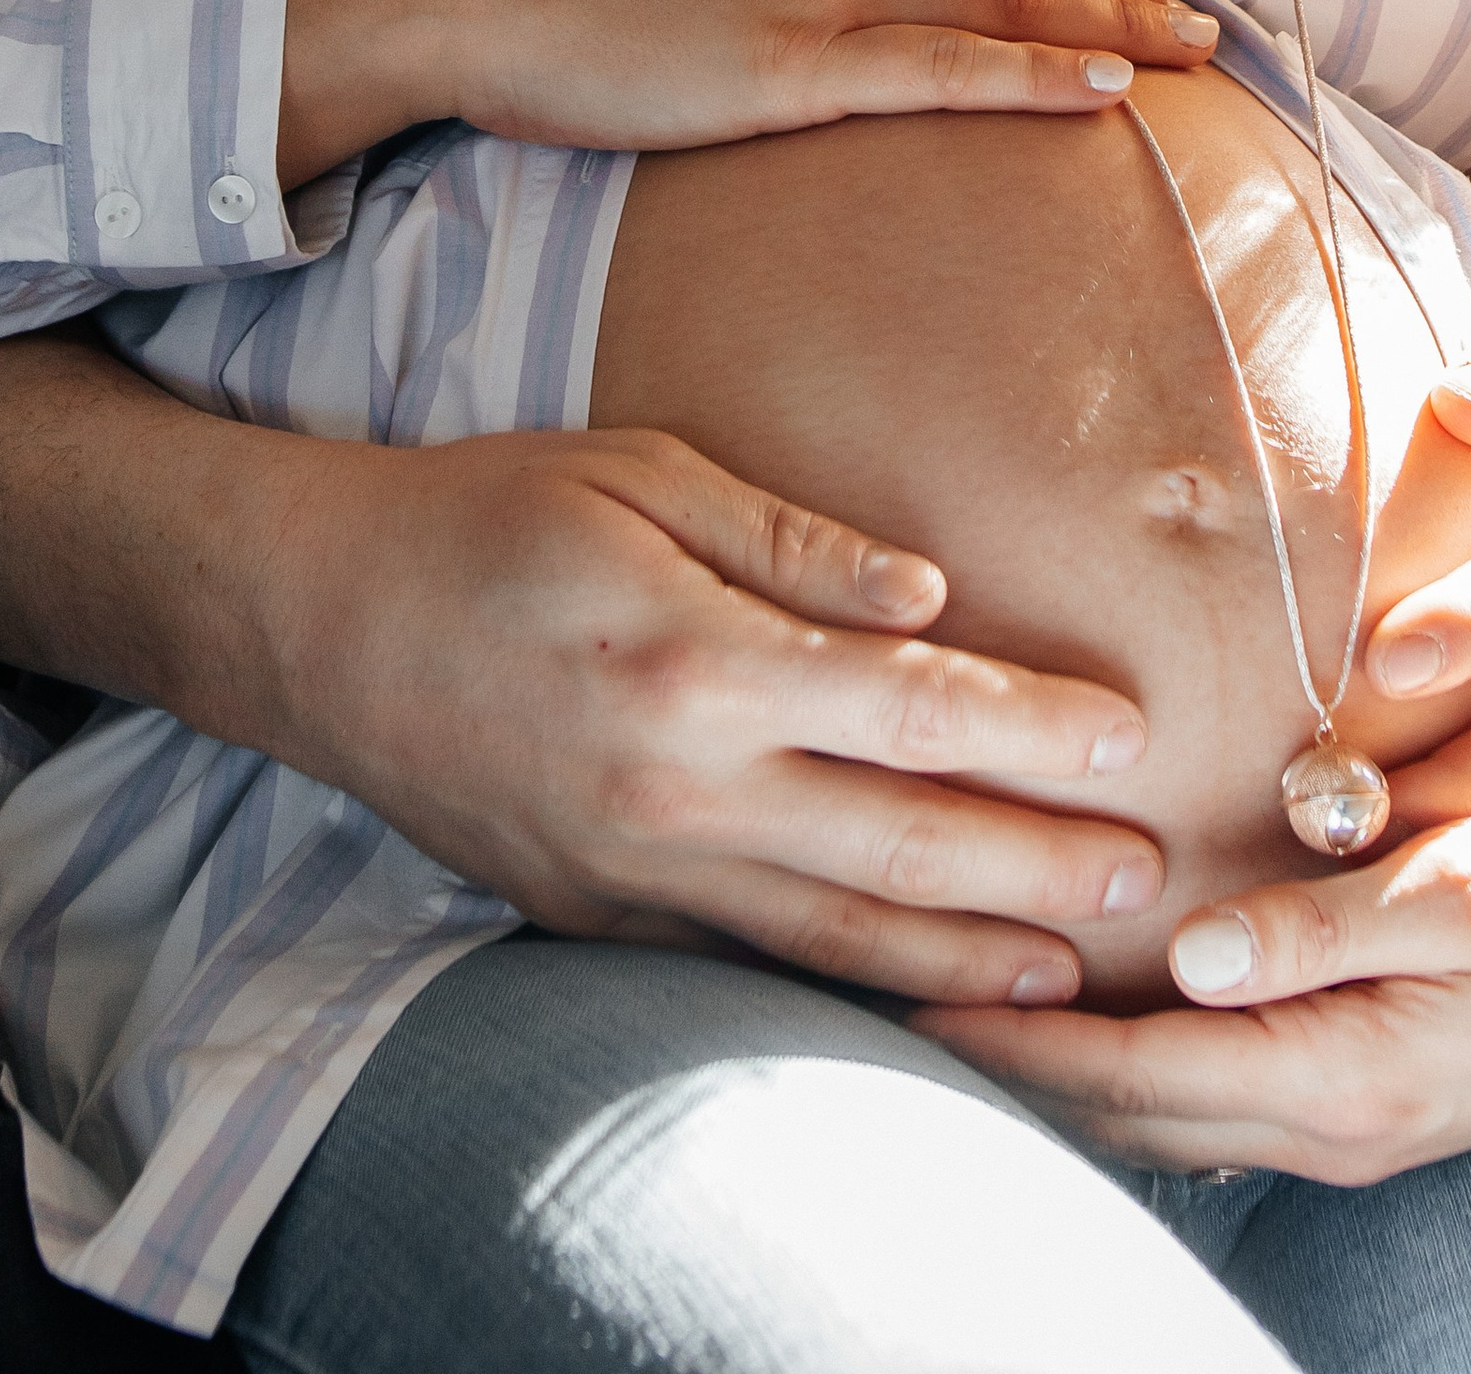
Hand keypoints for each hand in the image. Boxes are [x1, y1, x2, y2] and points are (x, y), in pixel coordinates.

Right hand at [249, 420, 1166, 1006]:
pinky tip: (924, 995)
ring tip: (1071, 973)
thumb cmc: (490, 515)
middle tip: (1148, 879)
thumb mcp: (641, 476)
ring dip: (965, 960)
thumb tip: (934, 601)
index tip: (1127, 735)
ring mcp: (633, 873)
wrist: (322, 623)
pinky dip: (849, 988)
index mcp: (695, 659)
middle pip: (896, 846)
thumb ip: (794, 545)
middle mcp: (673, 787)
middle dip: (1035, 867)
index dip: (1029, 728)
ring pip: (834, 939)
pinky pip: (747, 962)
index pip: (907, 706)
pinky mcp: (599, 919)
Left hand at [916, 756, 1470, 1181]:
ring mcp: (1339, 1128)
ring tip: (946, 1018)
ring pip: (1157, 1122)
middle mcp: (1326, 1122)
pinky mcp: (1352, 1106)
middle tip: (886, 998)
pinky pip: (1204, 1110)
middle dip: (1006, 1067)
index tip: (916, 990)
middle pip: (1125, 1113)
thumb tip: (1194, 956)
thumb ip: (1323, 928)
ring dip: (1055, 1079)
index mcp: (1342, 1071)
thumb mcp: (1460, 897)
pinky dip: (1122, 1079)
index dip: (1023, 1037)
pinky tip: (1073, 1038)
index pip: (1139, 1067)